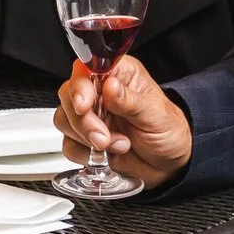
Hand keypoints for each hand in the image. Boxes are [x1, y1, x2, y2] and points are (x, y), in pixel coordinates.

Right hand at [56, 56, 191, 186]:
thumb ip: (130, 101)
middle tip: (104, 137)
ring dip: (87, 138)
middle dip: (84, 120)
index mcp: (118, 75)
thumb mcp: (156, 115)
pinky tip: (109, 155)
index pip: (87, 69)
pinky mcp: (84, 140)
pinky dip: (86, 155)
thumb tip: (110, 86)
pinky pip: (69, 145)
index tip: (84, 105)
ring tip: (118, 145)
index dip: (80, 86)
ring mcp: (90, 117)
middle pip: (68, 95)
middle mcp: (100, 93)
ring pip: (64, 120)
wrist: (170, 165)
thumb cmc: (168, 131)